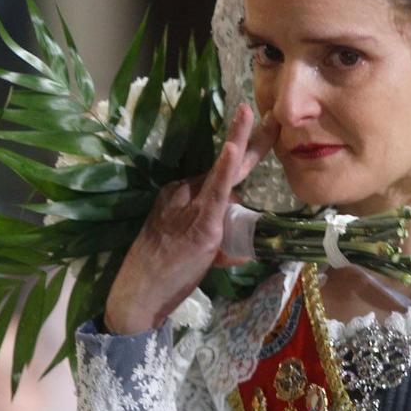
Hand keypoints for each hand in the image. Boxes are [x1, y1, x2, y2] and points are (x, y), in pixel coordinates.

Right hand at [104, 105, 276, 335]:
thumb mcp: (194, 248)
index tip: (262, 131)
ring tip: (242, 177)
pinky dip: (225, 170)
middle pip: (225, 165)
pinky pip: (218, 192)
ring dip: (240, 162)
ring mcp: (192, 207)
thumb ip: (219, 239)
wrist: (138, 292)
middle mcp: (184, 193)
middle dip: (247, 138)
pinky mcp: (201, 224)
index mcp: (181, 195)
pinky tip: (233, 150)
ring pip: (226, 178)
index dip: (241, 154)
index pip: (218, 174)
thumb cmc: (165, 275)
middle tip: (272, 117)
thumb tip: (245, 243)